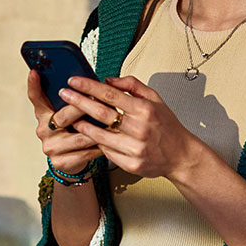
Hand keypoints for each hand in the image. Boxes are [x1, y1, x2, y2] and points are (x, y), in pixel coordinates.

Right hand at [27, 70, 101, 174]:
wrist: (71, 159)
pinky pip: (85, 152)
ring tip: (111, 122)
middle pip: (63, 117)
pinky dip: (99, 146)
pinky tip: (109, 141)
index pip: (36, 98)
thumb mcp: (70, 113)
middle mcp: (44, 130)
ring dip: (97, 129)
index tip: (35, 72)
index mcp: (43, 114)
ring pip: (79, 137)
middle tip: (97, 99)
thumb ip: (74, 99)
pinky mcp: (60, 162)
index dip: (34, 85)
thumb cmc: (74, 129)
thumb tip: (87, 81)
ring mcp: (51, 147)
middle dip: (82, 108)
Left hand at [60, 75, 199, 179]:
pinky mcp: (132, 165)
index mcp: (145, 110)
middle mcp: (140, 129)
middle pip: (101, 114)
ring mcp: (135, 149)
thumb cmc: (167, 125)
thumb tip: (107, 80)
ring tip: (70, 117)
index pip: (110, 95)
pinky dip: (97, 143)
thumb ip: (132, 86)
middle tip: (64, 94)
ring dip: (82, 125)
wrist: (181, 155)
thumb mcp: (155, 99)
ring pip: (100, 135)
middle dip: (78, 102)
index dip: (89, 87)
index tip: (73, 81)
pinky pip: (107, 152)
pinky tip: (89, 136)